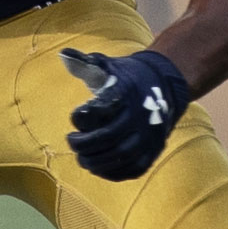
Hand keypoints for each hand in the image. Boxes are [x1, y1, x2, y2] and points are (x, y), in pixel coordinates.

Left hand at [59, 47, 190, 182]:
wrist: (164, 85)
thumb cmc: (126, 76)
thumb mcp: (107, 65)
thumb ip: (84, 63)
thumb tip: (63, 55)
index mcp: (125, 94)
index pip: (98, 112)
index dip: (80, 118)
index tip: (75, 117)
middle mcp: (139, 116)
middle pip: (106, 138)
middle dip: (82, 144)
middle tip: (72, 140)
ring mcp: (149, 136)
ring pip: (119, 157)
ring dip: (94, 161)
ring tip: (82, 157)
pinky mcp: (153, 151)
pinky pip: (132, 170)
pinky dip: (111, 173)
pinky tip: (98, 167)